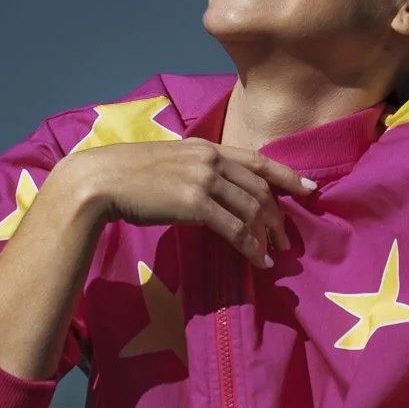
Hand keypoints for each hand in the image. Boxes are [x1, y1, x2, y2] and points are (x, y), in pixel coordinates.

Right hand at [58, 141, 314, 269]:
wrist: (99, 180)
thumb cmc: (125, 175)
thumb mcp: (167, 162)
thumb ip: (193, 170)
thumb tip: (209, 192)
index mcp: (205, 147)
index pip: (257, 160)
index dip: (286, 175)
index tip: (309, 188)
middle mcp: (210, 159)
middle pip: (259, 189)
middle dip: (278, 216)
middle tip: (287, 239)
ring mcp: (203, 179)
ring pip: (250, 209)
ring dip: (267, 235)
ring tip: (274, 254)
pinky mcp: (195, 203)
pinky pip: (234, 228)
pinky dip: (251, 246)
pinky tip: (258, 260)